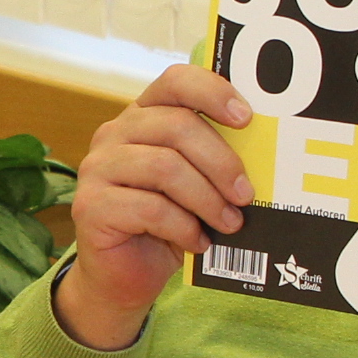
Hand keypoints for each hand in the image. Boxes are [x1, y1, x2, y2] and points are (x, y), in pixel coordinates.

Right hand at [56, 65, 253, 351]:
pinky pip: (150, 209)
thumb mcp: (195, 185)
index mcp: (142, 117)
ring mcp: (97, 169)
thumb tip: (266, 155)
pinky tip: (197, 241)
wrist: (123, 276)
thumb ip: (214, 162)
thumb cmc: (166, 226)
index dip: (213, 92)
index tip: (247, 119)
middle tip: (246, 195)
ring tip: (229, 224)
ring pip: (164, 167)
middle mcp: (113, 134)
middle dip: (221, 162)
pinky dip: (184, 227)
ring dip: (207, 199)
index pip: (175, 81)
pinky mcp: (90, 207)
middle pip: (176, 126)